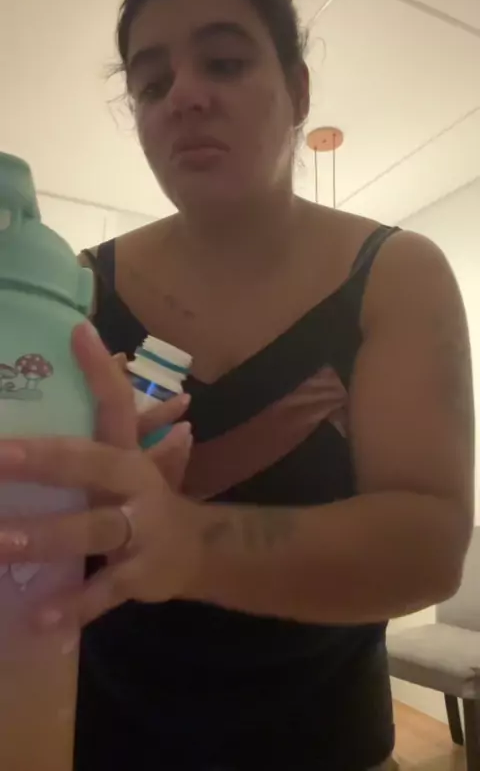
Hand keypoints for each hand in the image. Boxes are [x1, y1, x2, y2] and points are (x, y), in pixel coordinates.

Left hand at [0, 323, 200, 630]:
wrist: (200, 550)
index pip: (116, 401)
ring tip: (2, 542)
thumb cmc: (145, 496)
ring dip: (49, 537)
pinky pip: (105, 592)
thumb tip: (83, 338)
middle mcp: (136, 484)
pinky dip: (75, 608)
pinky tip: (40, 619)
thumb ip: (112, 412)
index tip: (77, 332)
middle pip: (92, 465)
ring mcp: (140, 531)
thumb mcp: (132, 457)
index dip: (99, 369)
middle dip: (43, 460)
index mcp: (128, 451)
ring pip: (94, 531)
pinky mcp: (141, 575)